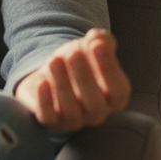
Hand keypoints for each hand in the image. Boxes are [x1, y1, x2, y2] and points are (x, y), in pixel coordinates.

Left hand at [14, 28, 131, 131]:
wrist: (51, 72)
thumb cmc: (78, 60)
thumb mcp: (92, 47)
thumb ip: (101, 40)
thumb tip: (97, 37)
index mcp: (114, 98)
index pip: (118, 91)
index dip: (108, 68)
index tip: (97, 45)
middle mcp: (97, 113)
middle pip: (95, 104)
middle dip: (84, 77)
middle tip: (74, 53)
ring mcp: (74, 120)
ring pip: (71, 111)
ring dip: (62, 84)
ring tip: (55, 60)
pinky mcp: (51, 121)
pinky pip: (49, 117)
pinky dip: (45, 102)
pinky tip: (42, 82)